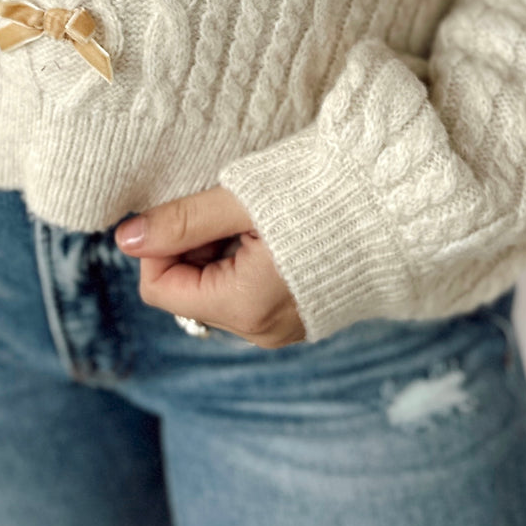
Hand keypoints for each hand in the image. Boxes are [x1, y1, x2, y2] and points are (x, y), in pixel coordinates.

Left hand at [115, 186, 305, 347]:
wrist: (400, 204)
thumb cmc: (321, 195)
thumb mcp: (240, 199)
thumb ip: (180, 221)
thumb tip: (124, 238)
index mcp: (243, 307)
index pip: (159, 288)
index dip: (159, 244)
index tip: (185, 208)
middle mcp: (261, 331)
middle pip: (188, 290)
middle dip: (192, 246)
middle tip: (224, 206)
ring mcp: (283, 326)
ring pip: (216, 289)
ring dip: (218, 250)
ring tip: (254, 216)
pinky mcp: (301, 313)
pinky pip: (248, 292)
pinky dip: (244, 259)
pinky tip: (272, 230)